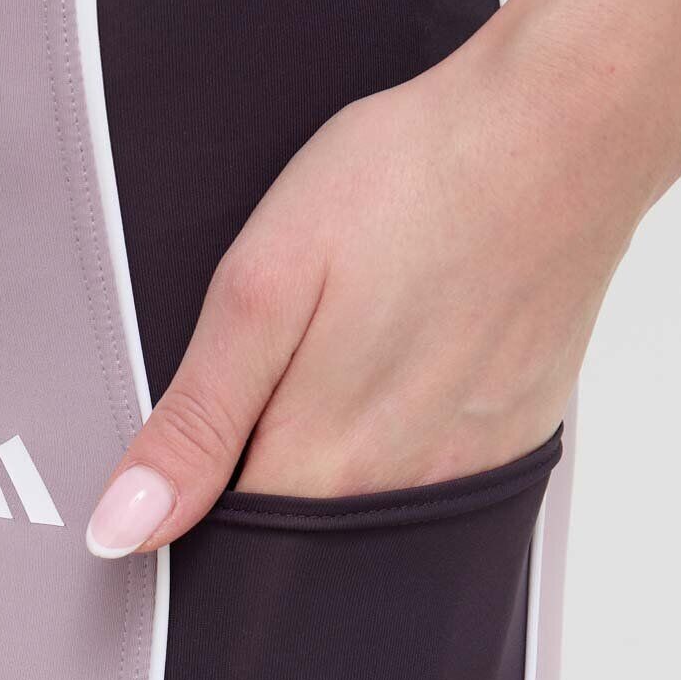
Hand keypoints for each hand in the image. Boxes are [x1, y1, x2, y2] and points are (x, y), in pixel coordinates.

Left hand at [84, 0, 662, 558]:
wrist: (556, 133)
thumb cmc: (406, 184)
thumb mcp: (262, 286)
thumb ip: (195, 421)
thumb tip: (125, 527)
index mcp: (321, 460)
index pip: (229, 546)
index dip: (197, 500)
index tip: (201, 439)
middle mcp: (400, 490)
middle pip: (302, 533)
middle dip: (266, 478)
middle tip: (283, 367)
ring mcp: (468, 469)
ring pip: (370, 508)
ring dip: (340, 455)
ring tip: (349, 352)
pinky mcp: (513, 438)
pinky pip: (437, 478)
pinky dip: (405, 439)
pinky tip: (409, 360)